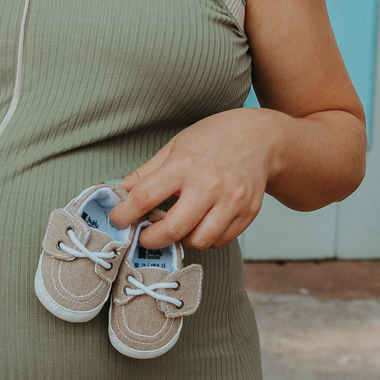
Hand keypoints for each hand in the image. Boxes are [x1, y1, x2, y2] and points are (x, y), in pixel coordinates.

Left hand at [108, 108, 274, 250]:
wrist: (261, 138)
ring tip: (174, 230)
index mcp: (184, 165)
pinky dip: (204, 239)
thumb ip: (147, 171)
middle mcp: (208, 185)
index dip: (125, 214)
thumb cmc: (214, 138)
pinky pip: (220, 240)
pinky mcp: (247, 213)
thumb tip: (121, 190)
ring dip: (180, 241)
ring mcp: (231, 201)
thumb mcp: (176, 145)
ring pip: (199, 240)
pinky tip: (198, 226)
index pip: (145, 197)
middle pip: (173, 228)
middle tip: (144, 236)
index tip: (119, 220)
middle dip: (150, 239)